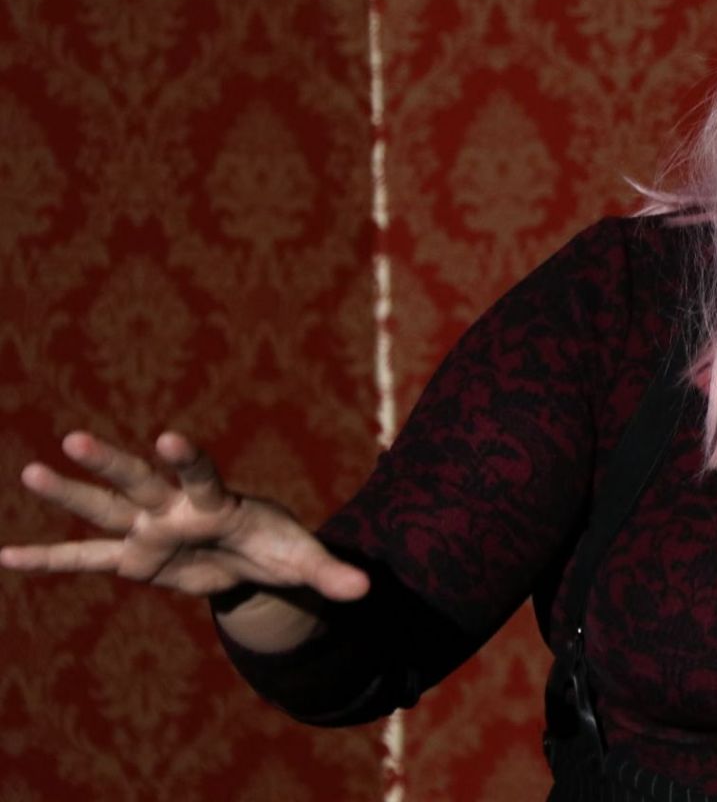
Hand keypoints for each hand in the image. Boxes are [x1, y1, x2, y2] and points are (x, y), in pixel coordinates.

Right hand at [1, 431, 368, 602]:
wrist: (252, 558)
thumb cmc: (277, 547)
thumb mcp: (304, 561)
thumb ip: (331, 572)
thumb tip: (369, 590)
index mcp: (218, 502)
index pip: (201, 475)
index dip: (187, 458)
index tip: (170, 437)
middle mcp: (175, 508)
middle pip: (139, 482)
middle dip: (110, 463)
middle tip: (74, 437)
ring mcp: (148, 531)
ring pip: (104, 509)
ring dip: (69, 494)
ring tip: (32, 470)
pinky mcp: (133, 559)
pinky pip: (84, 559)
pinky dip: (48, 561)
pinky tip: (6, 557)